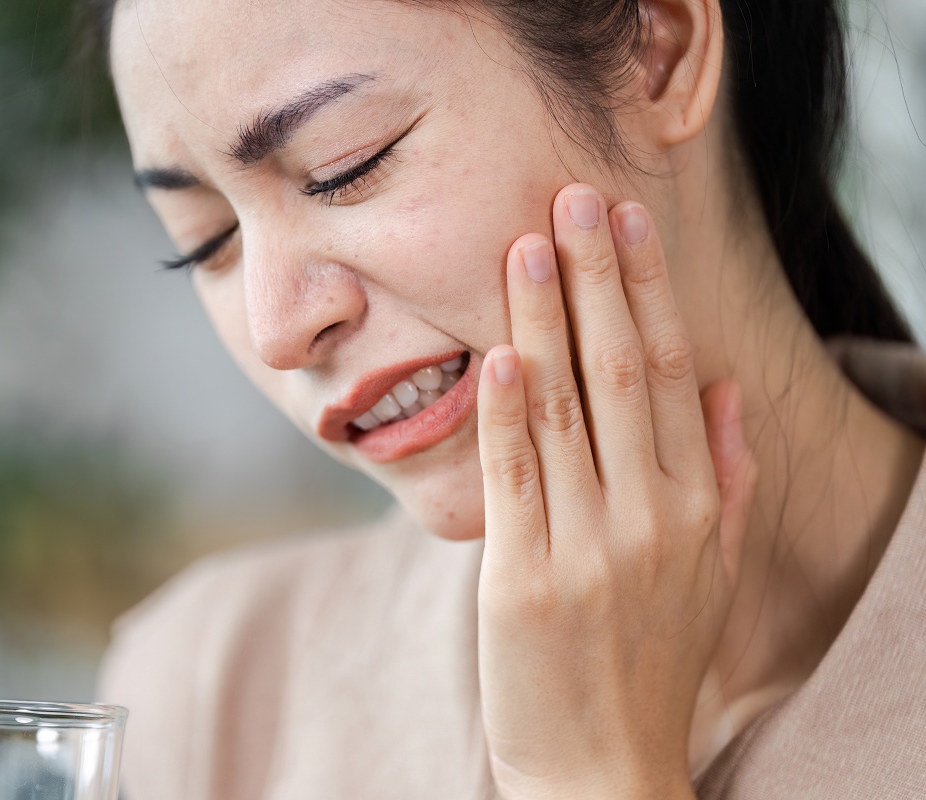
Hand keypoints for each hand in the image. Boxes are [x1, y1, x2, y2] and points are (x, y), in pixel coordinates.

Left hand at [475, 185, 756, 798]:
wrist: (601, 768)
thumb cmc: (651, 659)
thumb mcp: (713, 573)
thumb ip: (727, 478)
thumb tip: (726, 387)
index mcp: (697, 508)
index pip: (673, 372)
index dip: (646, 291)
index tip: (623, 222)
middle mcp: (650, 519)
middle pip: (623, 373)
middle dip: (595, 280)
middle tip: (570, 199)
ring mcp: (587, 549)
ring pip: (565, 411)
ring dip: (544, 323)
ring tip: (524, 246)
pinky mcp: (522, 581)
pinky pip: (516, 480)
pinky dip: (507, 414)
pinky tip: (499, 354)